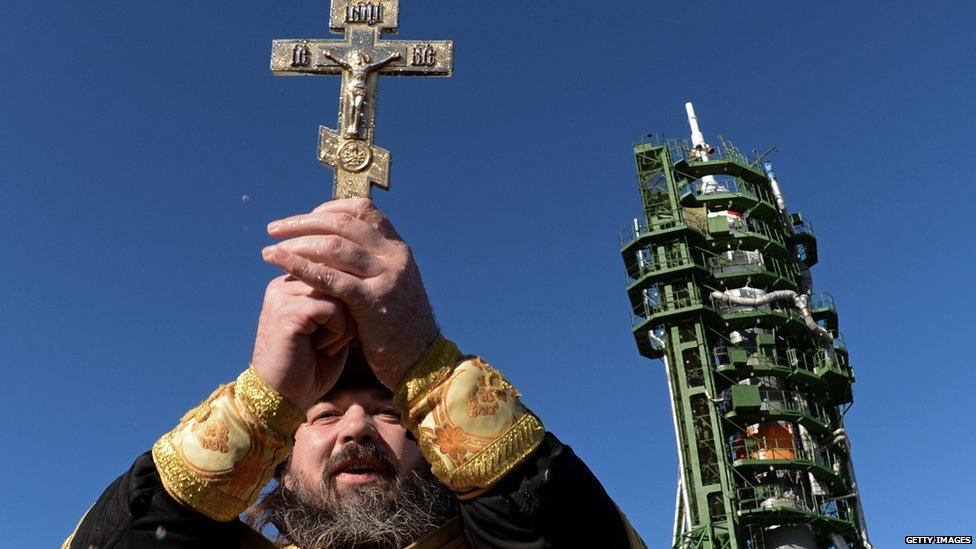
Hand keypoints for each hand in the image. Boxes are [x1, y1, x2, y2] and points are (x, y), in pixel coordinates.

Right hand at [250, 275, 355, 410]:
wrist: (282, 400)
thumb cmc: (310, 368)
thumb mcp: (328, 328)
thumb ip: (339, 301)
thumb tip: (361, 280)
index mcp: (290, 285)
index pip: (335, 272)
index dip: (347, 303)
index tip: (334, 333)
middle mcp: (282, 285)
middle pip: (339, 280)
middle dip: (347, 314)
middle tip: (332, 342)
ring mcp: (281, 296)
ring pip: (339, 292)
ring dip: (343, 325)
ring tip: (325, 346)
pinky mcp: (286, 311)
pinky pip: (332, 308)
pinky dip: (337, 332)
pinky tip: (320, 348)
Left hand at [262, 198, 438, 389]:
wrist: (422, 362)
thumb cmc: (400, 328)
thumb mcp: (391, 286)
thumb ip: (370, 265)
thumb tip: (336, 248)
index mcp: (398, 249)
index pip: (363, 210)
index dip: (330, 209)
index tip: (305, 218)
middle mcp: (394, 256)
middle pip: (343, 224)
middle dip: (303, 222)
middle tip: (274, 228)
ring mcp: (386, 277)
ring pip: (333, 247)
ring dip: (296, 244)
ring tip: (270, 250)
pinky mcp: (373, 302)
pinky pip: (330, 278)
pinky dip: (301, 267)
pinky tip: (280, 263)